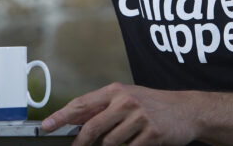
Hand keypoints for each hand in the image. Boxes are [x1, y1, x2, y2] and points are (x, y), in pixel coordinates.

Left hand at [42, 83, 199, 145]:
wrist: (186, 110)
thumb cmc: (153, 104)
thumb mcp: (126, 98)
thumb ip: (102, 108)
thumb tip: (73, 118)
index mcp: (116, 91)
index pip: (82, 104)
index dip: (61, 116)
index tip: (46, 126)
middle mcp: (125, 101)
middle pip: (92, 127)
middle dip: (80, 142)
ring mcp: (139, 117)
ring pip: (109, 142)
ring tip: (121, 140)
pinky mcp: (151, 133)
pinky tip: (135, 143)